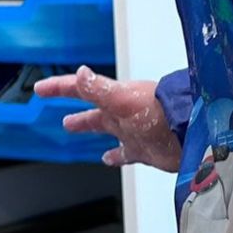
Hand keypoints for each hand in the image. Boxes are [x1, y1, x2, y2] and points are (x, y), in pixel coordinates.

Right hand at [33, 67, 180, 170]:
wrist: (191, 133)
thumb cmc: (161, 113)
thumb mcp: (124, 98)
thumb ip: (100, 88)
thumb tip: (80, 73)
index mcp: (115, 98)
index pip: (81, 89)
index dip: (59, 88)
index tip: (41, 88)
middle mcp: (123, 113)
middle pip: (92, 109)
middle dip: (73, 107)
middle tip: (55, 108)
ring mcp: (133, 131)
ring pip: (105, 128)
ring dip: (89, 126)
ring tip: (72, 126)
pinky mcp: (145, 150)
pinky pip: (125, 153)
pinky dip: (116, 156)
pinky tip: (108, 159)